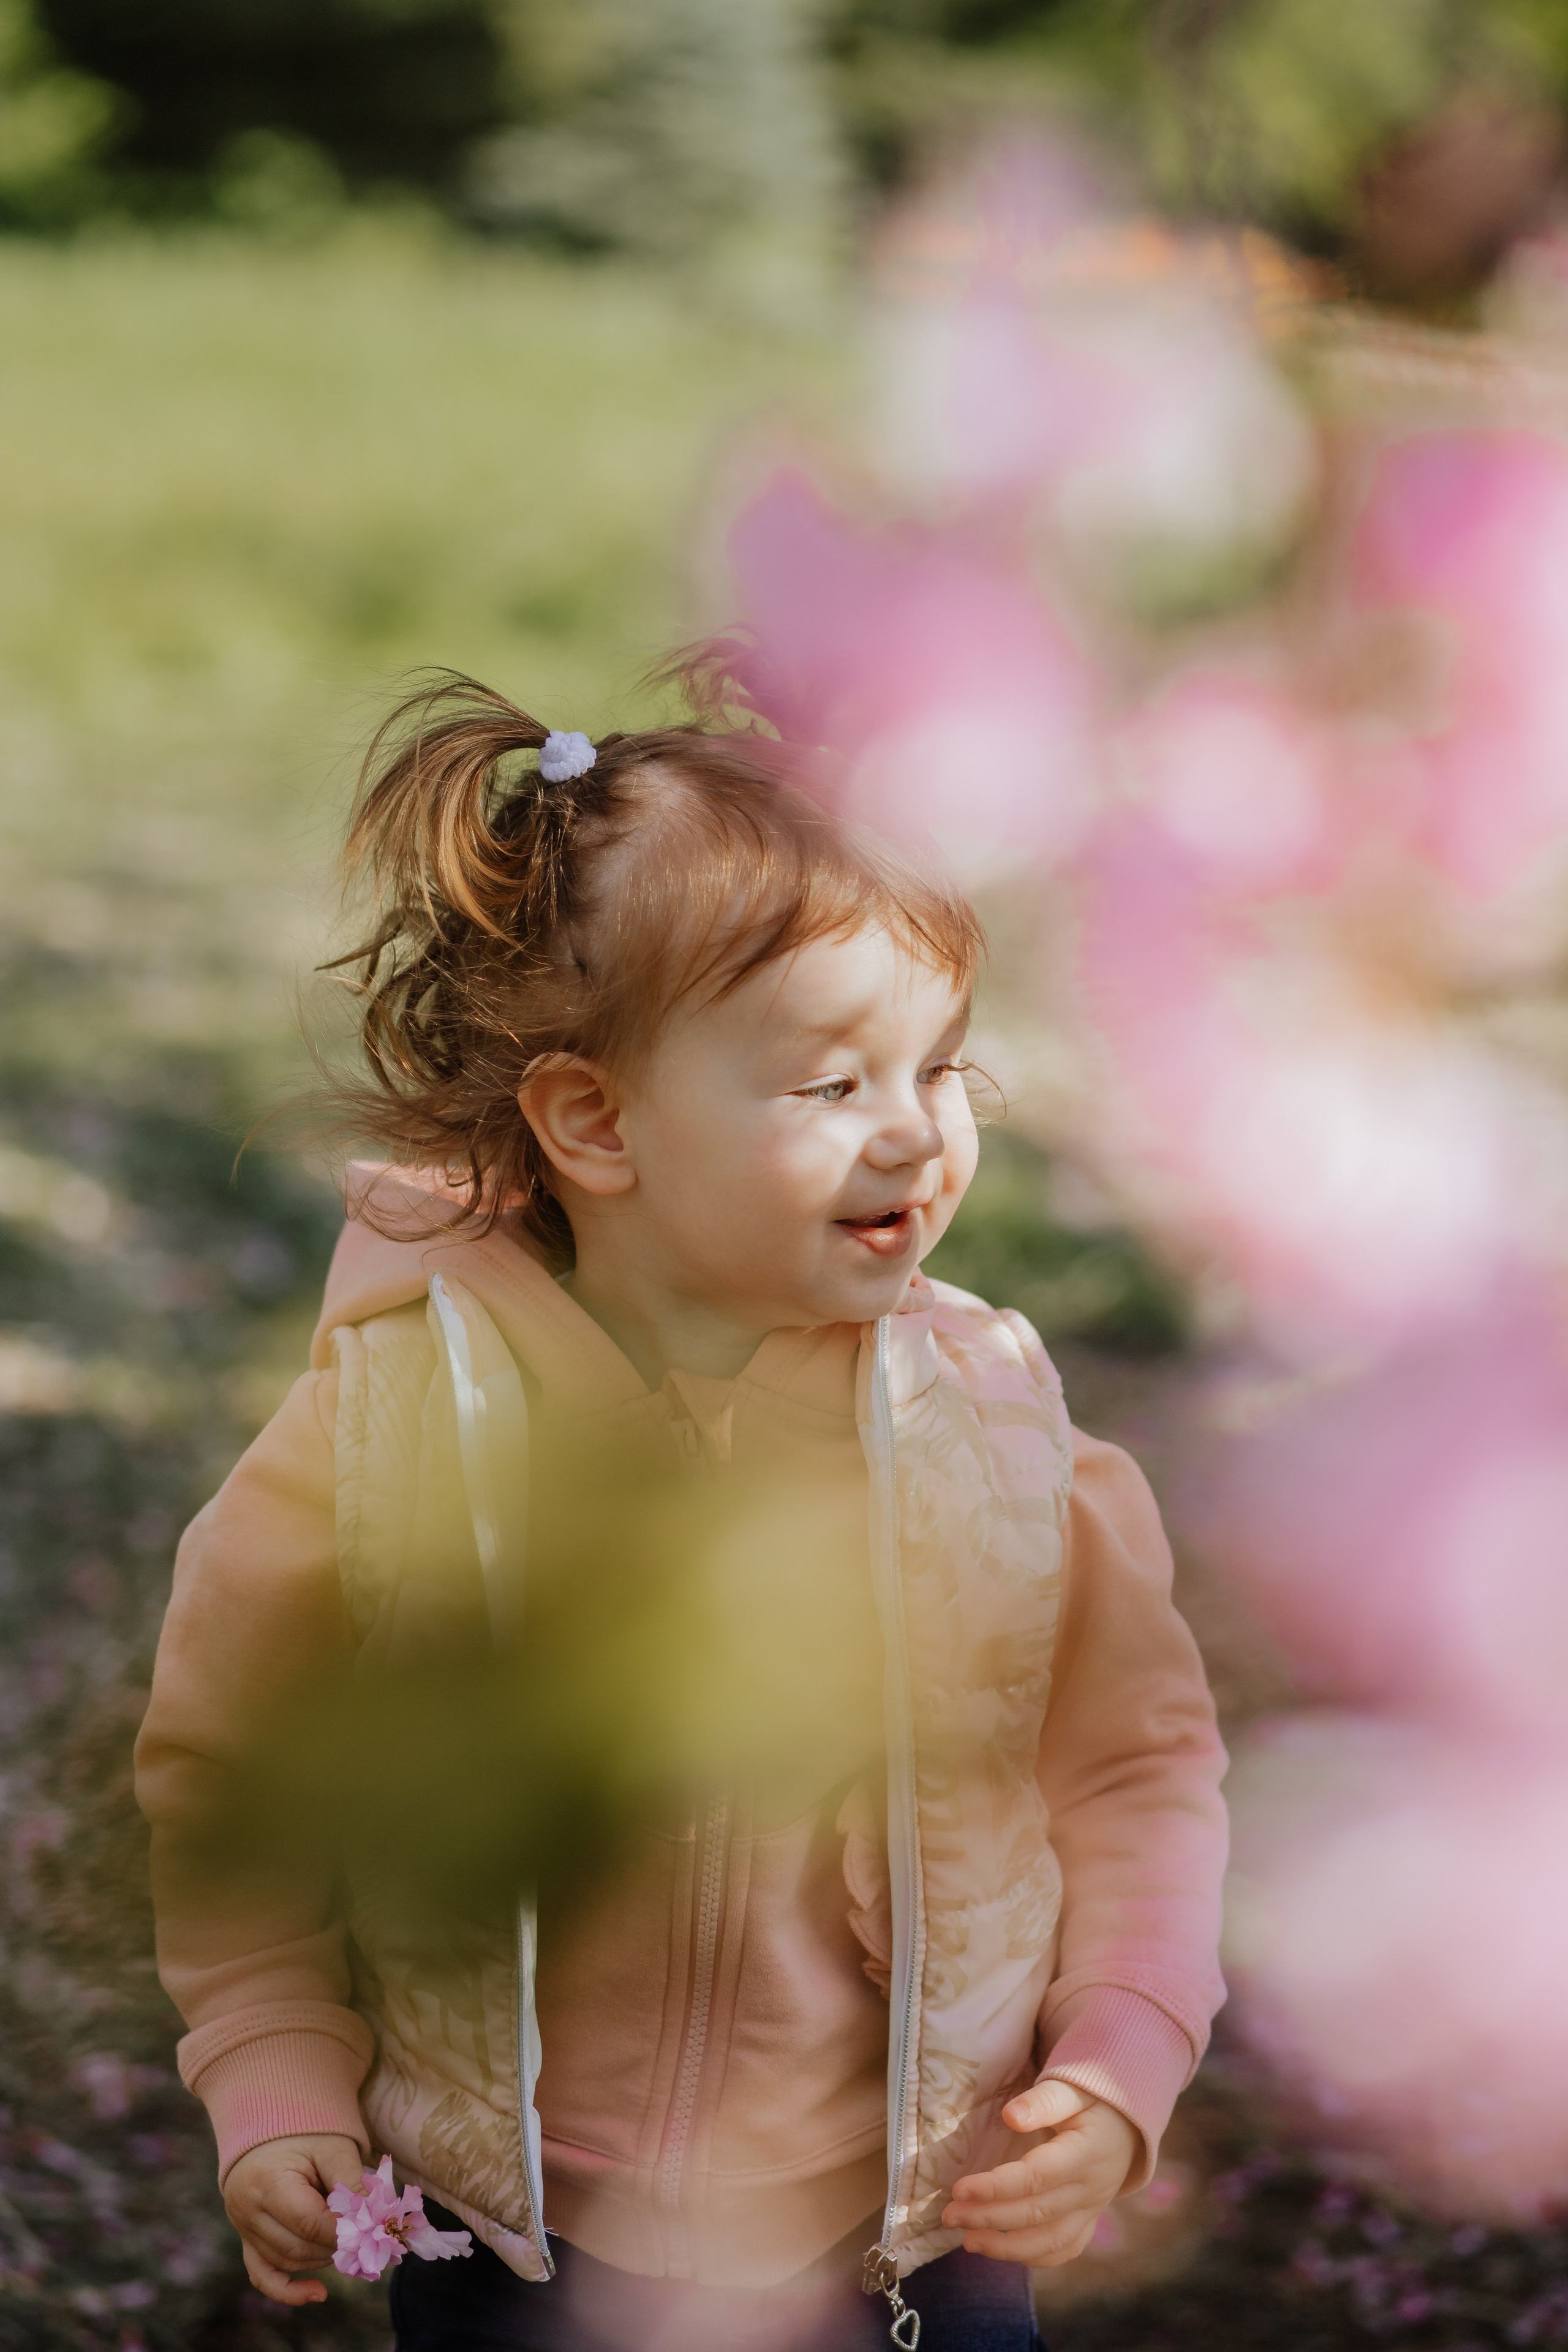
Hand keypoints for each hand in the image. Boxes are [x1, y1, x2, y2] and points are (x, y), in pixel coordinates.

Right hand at [223, 2133, 366, 2305]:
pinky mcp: (246, 2238)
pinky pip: (262, 2274)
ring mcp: (242, 2227)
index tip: (374, 2230)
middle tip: (368, 2237)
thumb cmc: (307, 2131)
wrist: (271, 2123)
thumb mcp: (333, 2148)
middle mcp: (246, 2210)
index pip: (309, 2223)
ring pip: (286, 2260)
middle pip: (298, 2247)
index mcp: (266, 2181)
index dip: (344, 2231)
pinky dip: (287, 2290)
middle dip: (337, 2246)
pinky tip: (317, 2295)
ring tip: (349, 2240)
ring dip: (321, 2258)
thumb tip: (376, 2222)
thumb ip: (351, 2185)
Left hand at [941, 2081, 1138, 2266]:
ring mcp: (1092, 2210)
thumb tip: (1011, 2116)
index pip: (1035, 2178)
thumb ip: (1044, 2101)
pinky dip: (1035, 2257)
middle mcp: (1090, 2190)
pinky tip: (1003, 2252)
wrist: (1129, 2124)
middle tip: (949, 2216)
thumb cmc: (1093, 2100)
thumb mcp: (1073, 2088)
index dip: (995, 2187)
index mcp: (1085, 2155)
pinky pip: (1065, 2249)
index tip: (959, 2189)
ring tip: (968, 2243)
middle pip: (1035, 2213)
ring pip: (1050, 2241)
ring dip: (1007, 2247)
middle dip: (988, 2218)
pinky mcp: (1088, 2221)